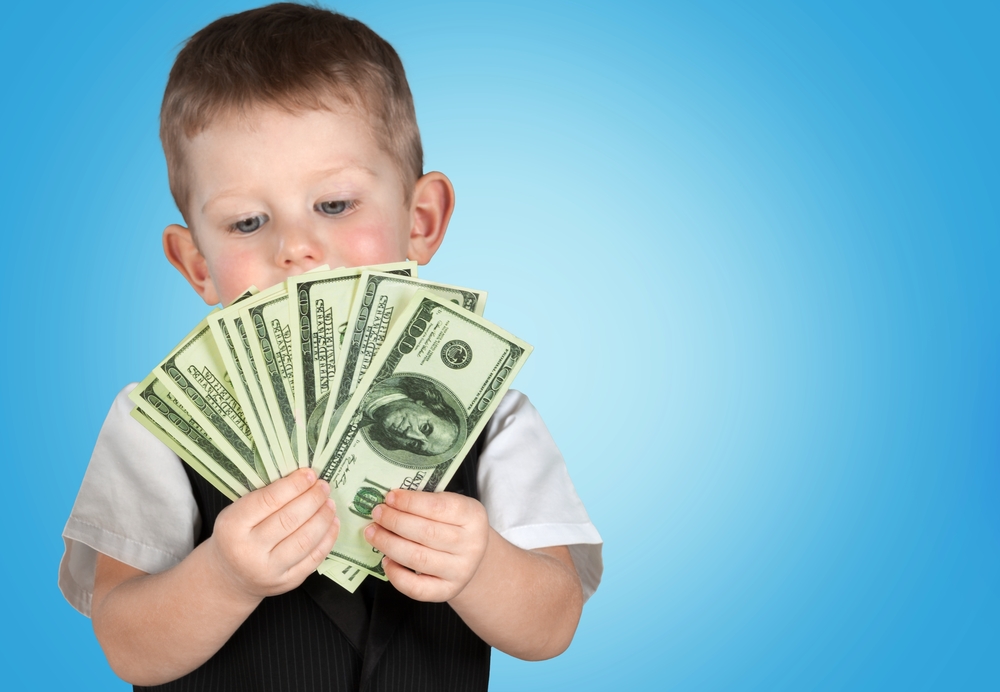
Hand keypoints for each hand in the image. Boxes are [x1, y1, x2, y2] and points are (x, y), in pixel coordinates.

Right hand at [208, 468, 339, 599]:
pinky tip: (333, 523)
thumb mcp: (236, 514)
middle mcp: (249, 551)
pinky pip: (314, 558)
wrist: (231, 577)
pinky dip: (328, 538)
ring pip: (305, 540)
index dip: (293, 485)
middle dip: (312, 499)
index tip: (310, 474)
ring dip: (323, 517)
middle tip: (324, 486)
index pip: (268, 501)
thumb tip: (303, 478)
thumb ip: (263, 498)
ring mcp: (269, 570)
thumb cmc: (236, 537)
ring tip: (330, 503)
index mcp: (232, 527)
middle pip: (289, 520)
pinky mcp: (287, 582)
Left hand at [364, 490, 489, 601]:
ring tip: (373, 533)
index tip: (390, 497)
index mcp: (473, 516)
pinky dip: (396, 574)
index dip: (410, 502)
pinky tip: (385, 560)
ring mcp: (460, 571)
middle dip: (395, 521)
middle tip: (377, 513)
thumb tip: (389, 502)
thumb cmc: (455, 525)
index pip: (439, 507)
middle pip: (426, 533)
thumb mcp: (452, 507)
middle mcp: (471, 545)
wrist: (472, 557)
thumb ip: (427, 502)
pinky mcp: (447, 591)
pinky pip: (416, 587)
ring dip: (389, 544)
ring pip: (418, 559)